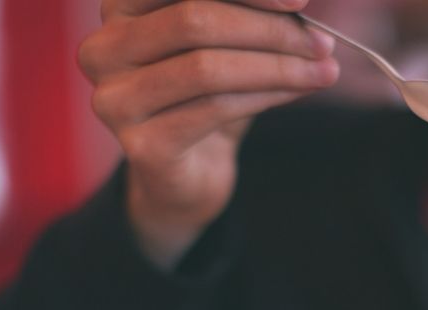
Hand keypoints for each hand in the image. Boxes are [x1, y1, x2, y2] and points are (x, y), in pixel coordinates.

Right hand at [79, 0, 338, 266]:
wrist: (187, 175)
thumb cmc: (206, 97)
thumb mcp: (226, 45)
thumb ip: (247, 16)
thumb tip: (300, 2)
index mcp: (120, 9)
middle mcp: (103, 49)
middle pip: (194, 21)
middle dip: (270, 29)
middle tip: (322, 42)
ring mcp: (116, 100)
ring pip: (207, 68)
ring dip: (278, 67)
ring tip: (324, 70)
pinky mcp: (142, 145)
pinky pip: (215, 110)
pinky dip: (267, 97)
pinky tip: (299, 91)